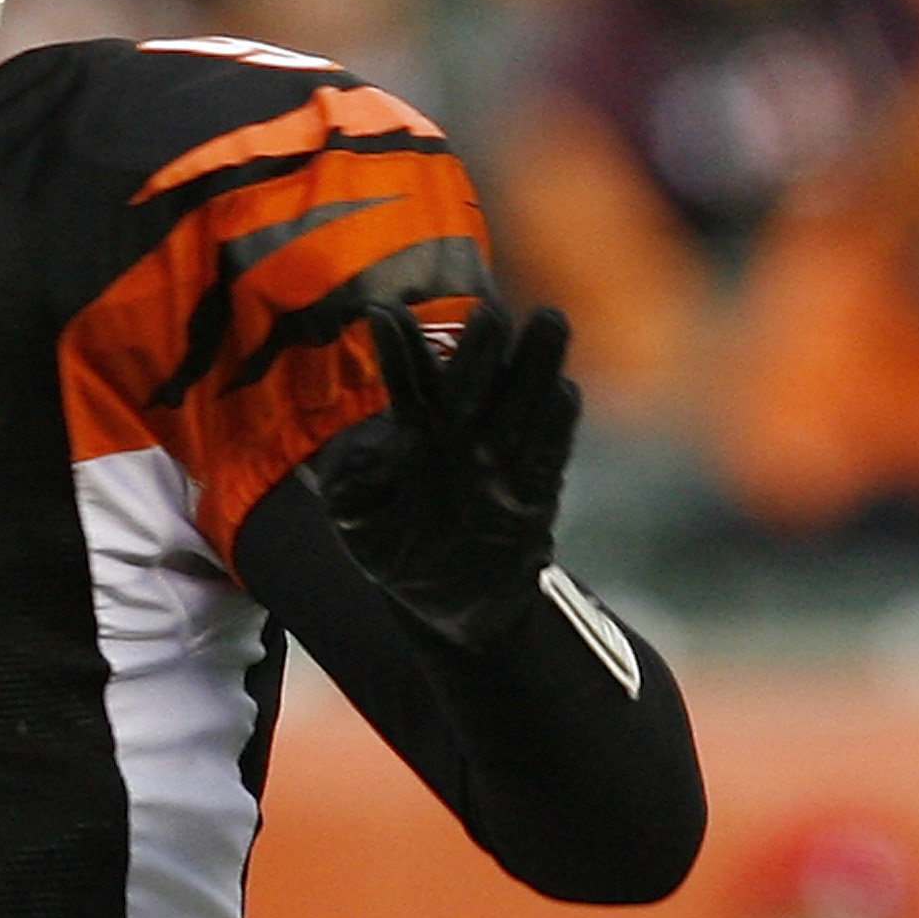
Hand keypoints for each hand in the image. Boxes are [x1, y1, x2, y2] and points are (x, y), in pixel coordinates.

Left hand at [311, 301, 578, 648]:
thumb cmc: (395, 547)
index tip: (383, 315)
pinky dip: (554, 428)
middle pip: (474, 386)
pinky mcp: (533, 499)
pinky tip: (563, 390)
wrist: (445, 605)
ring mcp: (501, 465)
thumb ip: (355, 472)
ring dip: (533, 368)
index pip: (411, 385)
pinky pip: (546, 459)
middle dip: (481, 350)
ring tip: (547, 322)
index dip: (401, 352)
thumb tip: (372, 436)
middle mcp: (462, 439)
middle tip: (490, 312)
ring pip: (519, 408)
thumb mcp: (357, 511)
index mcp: (417, 432)